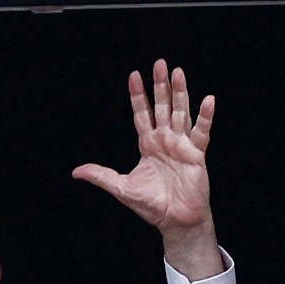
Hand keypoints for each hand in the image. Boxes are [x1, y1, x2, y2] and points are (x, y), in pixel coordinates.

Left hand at [73, 59, 220, 278]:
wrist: (175, 220)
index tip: (134, 75)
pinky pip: (201, 131)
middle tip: (160, 63)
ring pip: (181, 112)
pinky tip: (207, 99)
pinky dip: (205, 116)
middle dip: (161, 86)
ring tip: (178, 72)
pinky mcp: (196, 153)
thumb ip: (101, 175)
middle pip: (163, 106)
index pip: (142, 114)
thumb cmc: (151, 205)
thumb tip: (77, 171)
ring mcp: (182, 144)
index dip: (138, 96)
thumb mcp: (121, 188)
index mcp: (148, 144)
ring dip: (180, 93)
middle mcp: (165, 140)